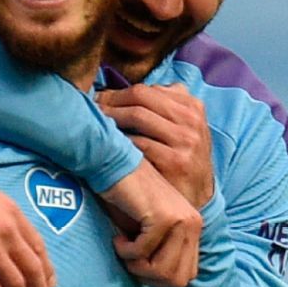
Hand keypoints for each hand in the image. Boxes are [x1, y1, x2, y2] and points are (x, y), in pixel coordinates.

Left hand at [97, 84, 213, 206]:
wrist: (197, 197)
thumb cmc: (180, 158)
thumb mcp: (181, 128)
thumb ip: (161, 106)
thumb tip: (118, 90)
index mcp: (192, 106)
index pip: (146, 89)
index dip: (116, 93)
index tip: (99, 99)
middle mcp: (191, 119)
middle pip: (140, 96)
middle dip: (110, 100)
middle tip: (90, 108)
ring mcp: (185, 140)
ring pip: (137, 115)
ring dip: (110, 117)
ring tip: (95, 123)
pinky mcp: (175, 161)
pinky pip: (138, 143)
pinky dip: (119, 141)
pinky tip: (107, 144)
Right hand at [99, 161, 201, 286]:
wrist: (113, 167)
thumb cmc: (124, 199)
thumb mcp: (147, 231)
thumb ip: (159, 251)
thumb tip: (157, 281)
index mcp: (194, 228)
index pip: (186, 276)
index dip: (158, 278)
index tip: (136, 262)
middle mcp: (194, 225)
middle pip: (177, 280)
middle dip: (146, 276)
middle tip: (127, 258)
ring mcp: (182, 221)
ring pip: (162, 271)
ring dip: (136, 265)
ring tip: (123, 246)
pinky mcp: (164, 217)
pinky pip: (143, 252)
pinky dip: (125, 250)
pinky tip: (118, 236)